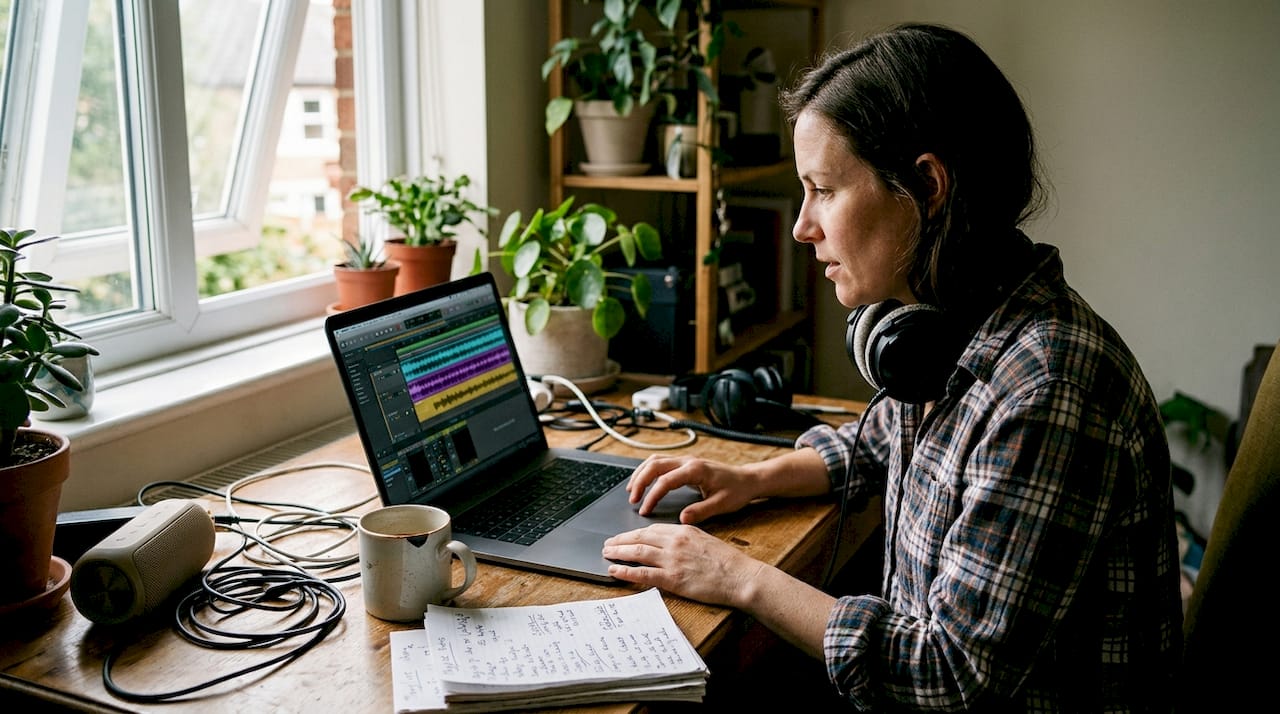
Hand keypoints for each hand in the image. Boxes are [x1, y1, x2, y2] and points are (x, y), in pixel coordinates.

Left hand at [602, 524, 763, 607]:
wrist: (740, 576)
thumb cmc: (727, 561)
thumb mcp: (704, 540)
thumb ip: (685, 539)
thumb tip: (669, 542)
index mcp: (683, 531)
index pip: (651, 529)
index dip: (634, 533)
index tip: (624, 536)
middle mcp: (674, 542)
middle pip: (640, 538)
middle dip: (621, 540)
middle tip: (607, 544)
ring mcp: (672, 560)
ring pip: (637, 553)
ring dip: (619, 553)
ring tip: (607, 554)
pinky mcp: (673, 579)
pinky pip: (643, 574)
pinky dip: (626, 571)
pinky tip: (615, 570)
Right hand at [626, 455, 759, 523]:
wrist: (747, 479)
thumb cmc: (736, 491)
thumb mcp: (722, 504)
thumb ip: (701, 511)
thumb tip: (681, 519)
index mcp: (695, 470)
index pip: (665, 481)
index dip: (652, 496)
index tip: (645, 510)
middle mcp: (688, 461)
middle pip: (655, 465)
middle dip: (640, 482)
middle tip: (633, 500)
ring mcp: (686, 460)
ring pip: (655, 460)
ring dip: (641, 474)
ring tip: (632, 491)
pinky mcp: (685, 463)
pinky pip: (660, 462)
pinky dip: (648, 471)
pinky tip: (643, 481)